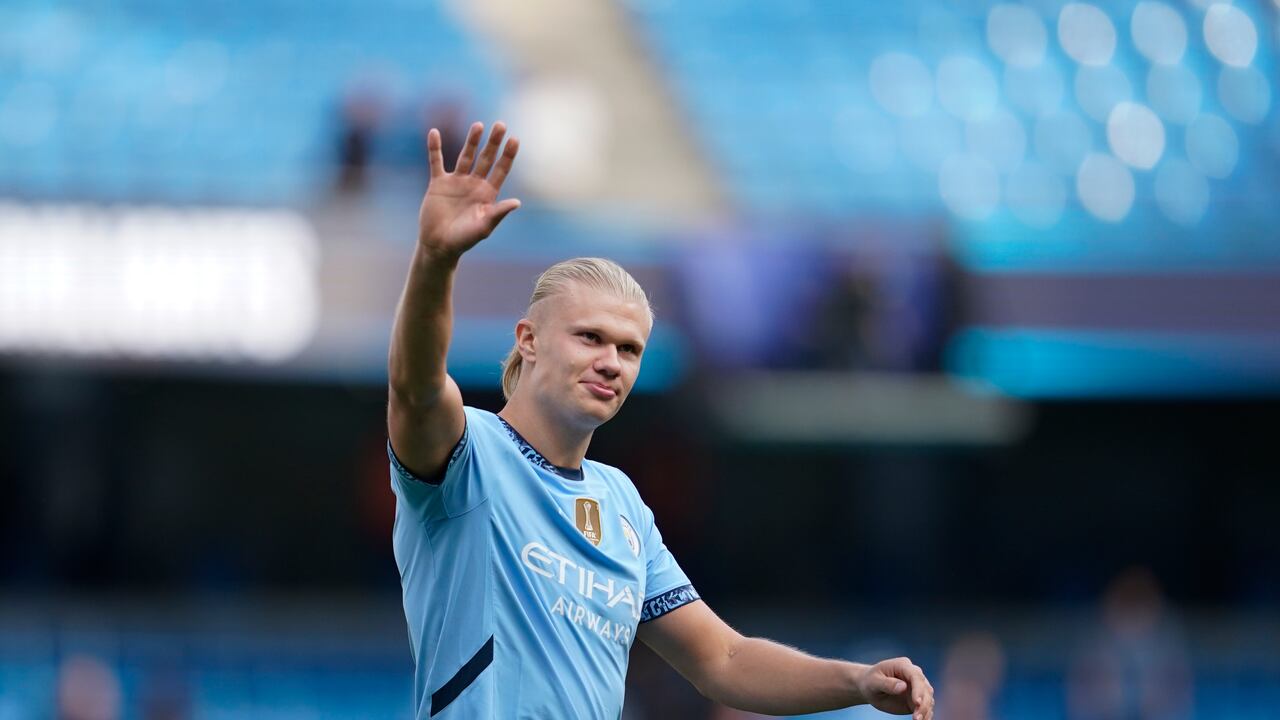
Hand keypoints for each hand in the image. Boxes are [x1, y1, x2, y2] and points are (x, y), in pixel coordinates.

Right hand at [418, 121, 520, 257]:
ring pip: (465, 156)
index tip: (515, 139)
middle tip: (501, 125)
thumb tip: (517, 202)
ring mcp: (456, 182)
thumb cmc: (464, 240)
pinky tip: (434, 132)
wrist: (439, 245)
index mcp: (488, 194)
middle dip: (493, 142)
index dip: (508, 155)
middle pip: (486, 159)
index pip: (500, 170)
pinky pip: (436, 162)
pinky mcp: (438, 183)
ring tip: (478, 125)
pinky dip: (434, 148)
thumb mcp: (484, 226)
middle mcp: (474, 184)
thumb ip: (498, 213)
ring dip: (471, 141)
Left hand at [856, 657, 933, 719]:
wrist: (869, 687)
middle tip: (916, 718)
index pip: (916, 676)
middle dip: (923, 703)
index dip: (918, 689)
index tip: (917, 702)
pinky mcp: (917, 698)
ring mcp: (917, 687)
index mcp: (903, 665)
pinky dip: (926, 714)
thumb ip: (887, 684)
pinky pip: (926, 707)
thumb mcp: (874, 681)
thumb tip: (903, 687)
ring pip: (928, 698)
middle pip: (925, 688)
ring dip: (925, 710)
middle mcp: (913, 674)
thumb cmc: (870, 681)